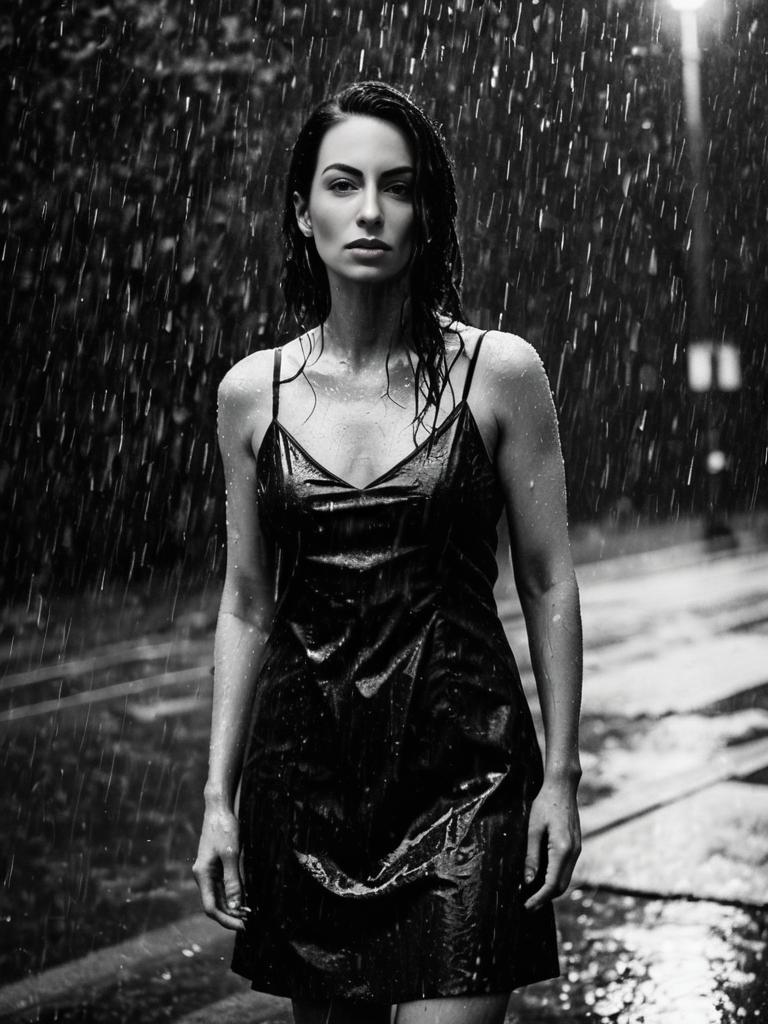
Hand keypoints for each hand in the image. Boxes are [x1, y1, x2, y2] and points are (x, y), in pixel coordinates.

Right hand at [192, 806, 248, 930]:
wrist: (218, 809)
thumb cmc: (224, 829)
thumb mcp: (231, 855)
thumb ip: (233, 881)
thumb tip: (235, 907)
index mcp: (203, 875)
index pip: (211, 907)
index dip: (226, 920)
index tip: (243, 925)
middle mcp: (203, 876)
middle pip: (214, 905)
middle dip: (231, 915)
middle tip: (250, 921)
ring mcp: (208, 872)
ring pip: (219, 897)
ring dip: (233, 907)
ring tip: (250, 912)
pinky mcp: (215, 867)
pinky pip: (223, 886)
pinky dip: (233, 894)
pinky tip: (246, 898)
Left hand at [523, 778, 580, 910]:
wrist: (562, 788)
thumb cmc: (544, 805)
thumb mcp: (533, 829)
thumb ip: (532, 856)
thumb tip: (528, 881)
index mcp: (563, 850)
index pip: (551, 884)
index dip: (539, 898)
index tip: (527, 906)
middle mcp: (573, 853)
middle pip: (561, 886)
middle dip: (545, 898)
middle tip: (528, 905)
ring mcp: (577, 850)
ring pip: (565, 879)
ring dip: (551, 890)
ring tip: (533, 895)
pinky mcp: (576, 846)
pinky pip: (567, 869)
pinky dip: (556, 878)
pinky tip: (543, 878)